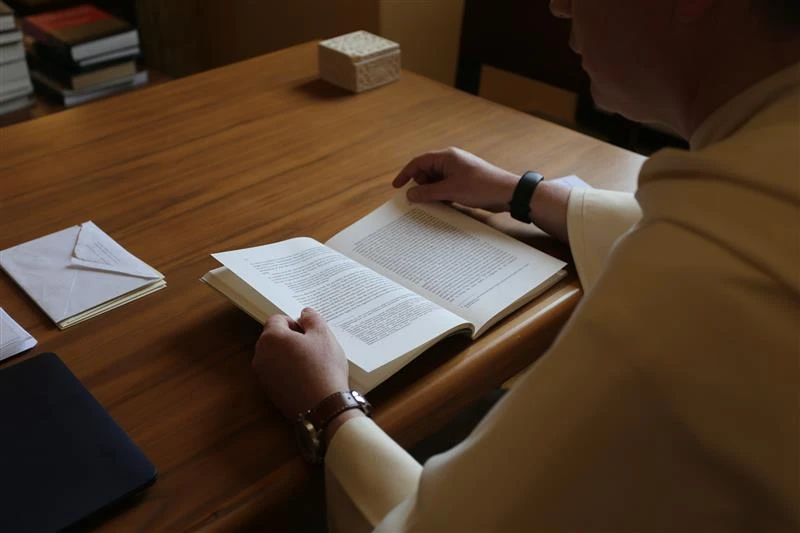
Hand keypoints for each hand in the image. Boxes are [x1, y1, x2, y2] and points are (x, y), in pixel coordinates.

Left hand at [252, 308, 348, 420]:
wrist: (322, 408)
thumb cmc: (323, 367)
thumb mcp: (324, 335)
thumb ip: (312, 318)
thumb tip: (304, 313)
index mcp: (270, 338)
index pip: (278, 319)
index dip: (295, 323)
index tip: (311, 334)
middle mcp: (260, 355)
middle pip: (274, 338)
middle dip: (291, 338)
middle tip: (313, 347)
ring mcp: (263, 376)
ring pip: (275, 356)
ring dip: (289, 355)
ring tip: (312, 364)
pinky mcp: (270, 392)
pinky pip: (277, 373)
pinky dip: (289, 371)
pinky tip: (307, 378)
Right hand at [392, 147, 518, 211]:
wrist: (507, 193)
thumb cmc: (481, 186)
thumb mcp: (450, 191)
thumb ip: (428, 192)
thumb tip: (410, 193)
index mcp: (446, 157)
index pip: (419, 162)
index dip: (406, 174)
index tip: (397, 186)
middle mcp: (451, 161)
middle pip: (426, 171)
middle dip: (420, 185)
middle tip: (418, 199)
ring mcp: (458, 172)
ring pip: (436, 181)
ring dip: (432, 192)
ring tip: (431, 204)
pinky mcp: (464, 182)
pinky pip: (446, 187)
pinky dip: (441, 195)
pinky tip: (443, 205)